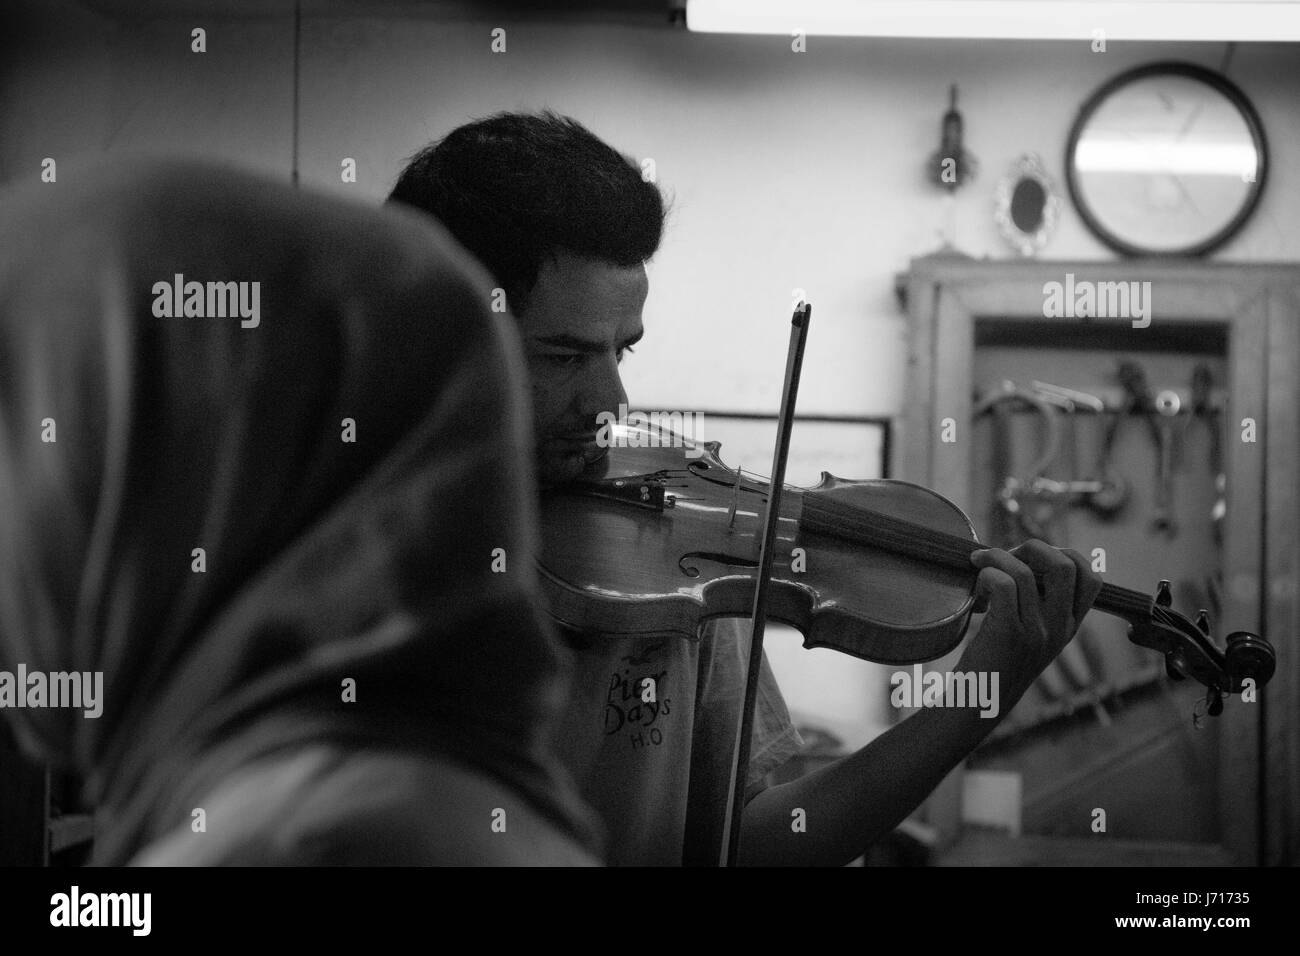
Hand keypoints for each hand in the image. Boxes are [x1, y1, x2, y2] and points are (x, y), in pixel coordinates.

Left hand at [958, 541, 1102, 710]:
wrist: (977, 706)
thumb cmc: (996, 665)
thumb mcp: (1031, 638)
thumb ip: (1037, 607)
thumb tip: (1021, 560)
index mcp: (1069, 628)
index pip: (1092, 580)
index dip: (1066, 555)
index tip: (1034, 556)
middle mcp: (1059, 629)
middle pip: (1065, 566)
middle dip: (1033, 547)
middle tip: (1005, 555)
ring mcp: (1037, 633)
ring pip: (1025, 572)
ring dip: (996, 557)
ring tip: (978, 564)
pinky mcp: (1009, 635)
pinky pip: (1004, 585)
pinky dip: (987, 574)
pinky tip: (977, 586)